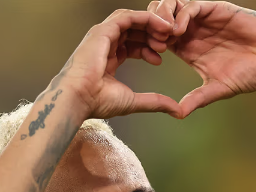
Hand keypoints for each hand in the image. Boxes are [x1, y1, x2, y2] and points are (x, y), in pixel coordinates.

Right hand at [53, 9, 181, 118]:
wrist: (78, 98)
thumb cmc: (97, 102)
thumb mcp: (134, 101)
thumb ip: (155, 102)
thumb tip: (177, 111)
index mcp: (108, 59)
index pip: (132, 46)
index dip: (148, 49)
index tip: (161, 59)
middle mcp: (104, 44)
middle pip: (133, 31)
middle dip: (153, 36)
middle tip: (169, 43)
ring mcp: (102, 35)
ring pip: (132, 21)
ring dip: (152, 25)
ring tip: (168, 35)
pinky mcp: (103, 30)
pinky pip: (128, 17)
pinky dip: (146, 19)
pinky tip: (161, 27)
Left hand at [148, 1, 255, 117]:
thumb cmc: (251, 74)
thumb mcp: (219, 89)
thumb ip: (198, 98)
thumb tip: (178, 115)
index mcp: (187, 48)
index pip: (157, 38)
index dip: (149, 43)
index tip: (150, 57)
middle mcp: (193, 31)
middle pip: (159, 18)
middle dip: (151, 26)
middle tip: (153, 43)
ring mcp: (204, 19)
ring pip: (172, 6)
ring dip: (162, 18)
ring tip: (163, 36)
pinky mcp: (217, 10)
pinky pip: (192, 6)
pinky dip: (181, 15)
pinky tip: (178, 31)